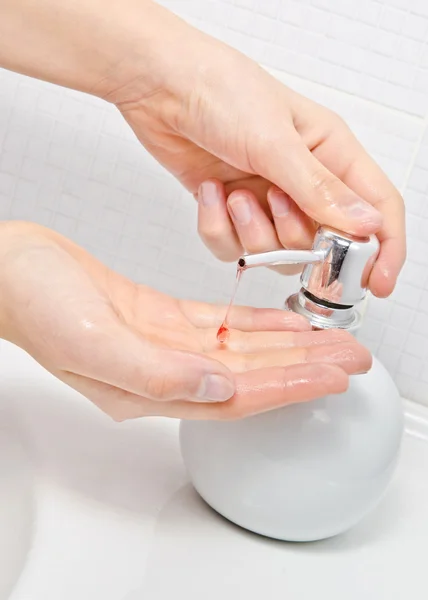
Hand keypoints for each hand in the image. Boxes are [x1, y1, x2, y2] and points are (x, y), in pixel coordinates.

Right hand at [0, 222, 370, 420]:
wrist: (10, 270)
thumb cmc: (34, 303)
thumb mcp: (91, 341)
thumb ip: (156, 373)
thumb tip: (218, 388)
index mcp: (148, 390)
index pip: (237, 397)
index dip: (289, 386)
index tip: (333, 375)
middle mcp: (163, 373)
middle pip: (250, 377)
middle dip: (303, 367)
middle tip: (351, 358)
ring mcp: (164, 345)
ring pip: (242, 351)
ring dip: (288, 347)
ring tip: (331, 342)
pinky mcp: (161, 317)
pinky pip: (221, 326)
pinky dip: (257, 325)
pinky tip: (284, 323)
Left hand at [103, 16, 404, 295]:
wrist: (161, 87)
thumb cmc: (222, 91)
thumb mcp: (276, 141)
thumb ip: (320, 190)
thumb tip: (368, 225)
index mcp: (330, 154)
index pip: (377, 207)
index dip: (384, 248)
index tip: (378, 282)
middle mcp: (303, 182)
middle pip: (323, 244)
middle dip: (295, 237)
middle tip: (275, 203)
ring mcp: (267, 199)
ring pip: (276, 253)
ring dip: (251, 232)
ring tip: (235, 193)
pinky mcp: (232, 211)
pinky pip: (234, 249)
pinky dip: (218, 228)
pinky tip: (210, 193)